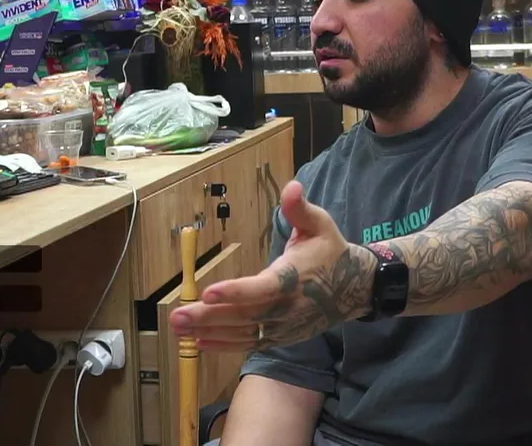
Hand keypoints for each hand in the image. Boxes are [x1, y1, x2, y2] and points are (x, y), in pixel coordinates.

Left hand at [170, 181, 376, 351]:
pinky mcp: (280, 337)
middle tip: (177, 317)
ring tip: (179, 329)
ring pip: (243, 333)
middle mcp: (287, 308)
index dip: (236, 292)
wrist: (354, 289)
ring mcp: (283, 326)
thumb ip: (301, 209)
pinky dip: (224, 344)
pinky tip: (199, 342)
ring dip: (209, 332)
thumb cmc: (330, 251)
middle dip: (209, 317)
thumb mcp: (320, 224)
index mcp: (293, 278)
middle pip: (244, 315)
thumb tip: (293, 186)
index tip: (207, 292)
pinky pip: (249, 343)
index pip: (262, 288)